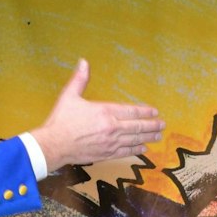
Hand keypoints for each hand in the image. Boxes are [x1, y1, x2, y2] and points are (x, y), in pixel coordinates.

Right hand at [29, 60, 165, 169]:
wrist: (55, 144)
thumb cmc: (61, 120)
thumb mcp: (70, 96)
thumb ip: (80, 79)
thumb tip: (84, 62)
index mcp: (105, 111)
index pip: (132, 111)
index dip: (145, 112)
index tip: (155, 112)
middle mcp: (112, 128)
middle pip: (138, 127)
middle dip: (152, 125)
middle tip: (162, 124)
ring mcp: (110, 143)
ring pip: (135, 140)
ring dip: (148, 138)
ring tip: (158, 136)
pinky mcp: (106, 154)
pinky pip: (126, 152)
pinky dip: (136, 150)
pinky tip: (144, 149)